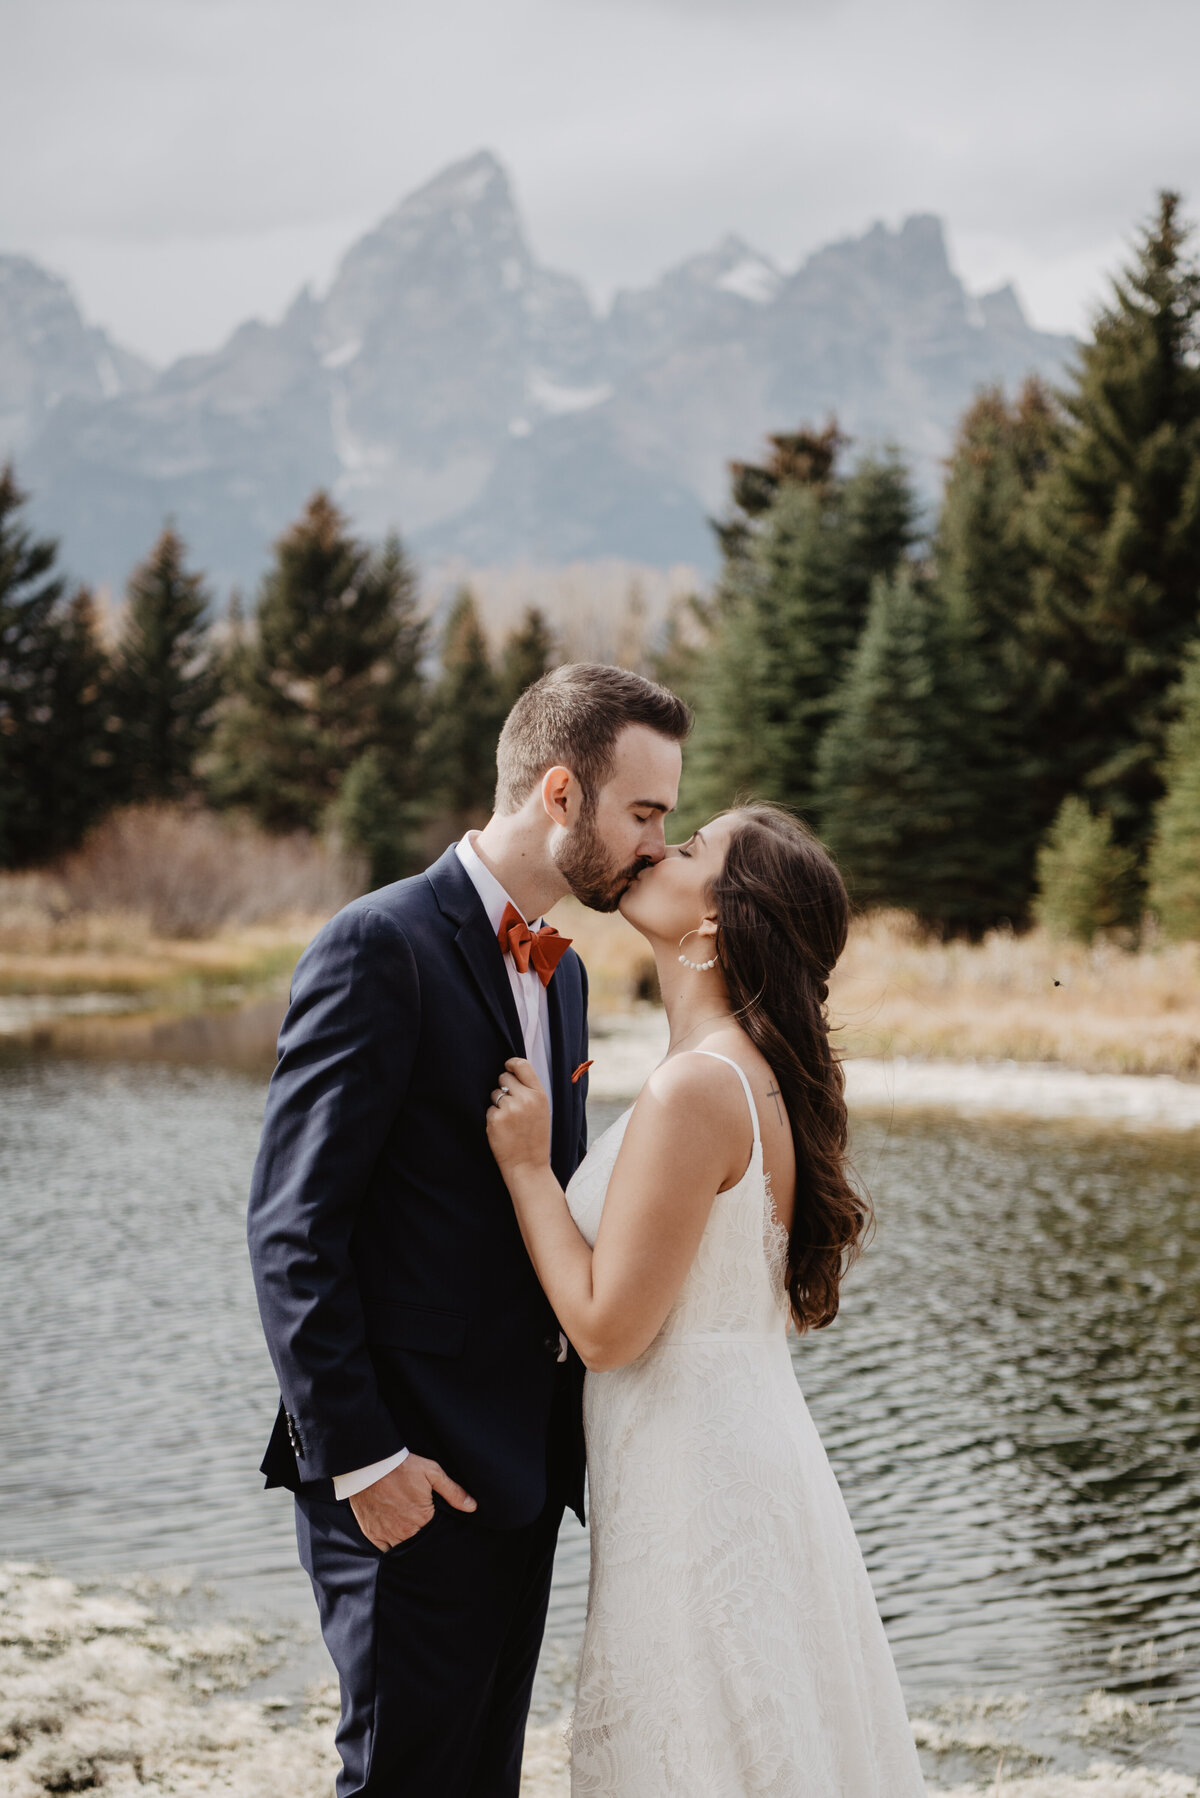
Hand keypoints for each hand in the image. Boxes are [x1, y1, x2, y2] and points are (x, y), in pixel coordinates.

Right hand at [348, 1452, 475, 1551]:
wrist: (370, 1464)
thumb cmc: (402, 1466)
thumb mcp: (432, 1472)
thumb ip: (453, 1492)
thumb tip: (472, 1507)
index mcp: (422, 1519)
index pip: (435, 1534)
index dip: (436, 1528)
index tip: (434, 1520)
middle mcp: (405, 1531)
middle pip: (419, 1543)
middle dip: (422, 1537)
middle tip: (420, 1523)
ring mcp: (387, 1534)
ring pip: (402, 1548)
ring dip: (407, 1541)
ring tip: (408, 1528)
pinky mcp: (372, 1533)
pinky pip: (384, 1549)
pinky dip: (389, 1545)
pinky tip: (394, 1534)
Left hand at [485, 1057, 550, 1172]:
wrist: (528, 1165)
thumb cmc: (535, 1138)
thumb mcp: (541, 1110)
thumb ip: (530, 1091)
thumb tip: (513, 1073)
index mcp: (539, 1095)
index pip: (522, 1065)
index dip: (511, 1063)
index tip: (507, 1066)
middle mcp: (525, 1099)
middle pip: (504, 1078)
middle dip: (504, 1088)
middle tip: (511, 1105)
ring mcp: (509, 1109)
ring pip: (494, 1094)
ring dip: (497, 1104)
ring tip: (509, 1121)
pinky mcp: (495, 1119)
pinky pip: (488, 1109)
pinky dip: (492, 1118)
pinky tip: (502, 1130)